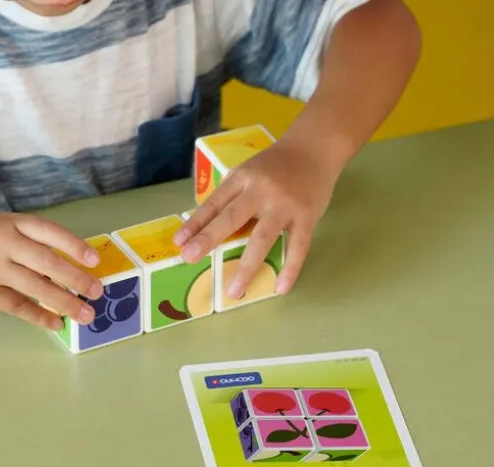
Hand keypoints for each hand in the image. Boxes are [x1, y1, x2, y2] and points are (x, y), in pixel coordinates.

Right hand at [0, 211, 102, 329]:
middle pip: (47, 262)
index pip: (50, 232)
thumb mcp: (1, 226)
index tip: (94, 260)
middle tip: (97, 292)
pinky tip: (55, 322)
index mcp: (13, 223)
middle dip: (76, 279)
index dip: (73, 245)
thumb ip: (29, 243)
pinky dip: (38, 315)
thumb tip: (65, 270)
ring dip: (64, 302)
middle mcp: (5, 243)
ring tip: (85, 314)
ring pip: (36, 287)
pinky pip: (17, 305)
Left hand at [174, 138, 338, 297]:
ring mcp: (284, 205)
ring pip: (262, 239)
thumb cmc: (275, 166)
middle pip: (232, 218)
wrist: (314, 148)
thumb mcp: (248, 172)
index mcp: (242, 179)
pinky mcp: (306, 217)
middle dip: (209, 239)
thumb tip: (205, 227)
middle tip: (189, 258)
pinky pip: (298, 247)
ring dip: (247, 266)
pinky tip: (280, 288)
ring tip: (234, 290)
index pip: (214, 204)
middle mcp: (260, 191)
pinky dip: (290, 269)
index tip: (179, 243)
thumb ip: (231, 196)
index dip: (196, 223)